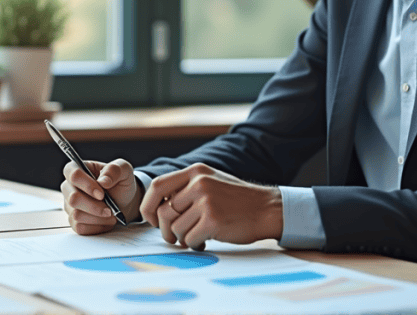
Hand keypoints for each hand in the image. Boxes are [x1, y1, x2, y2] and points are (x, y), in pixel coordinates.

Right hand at [61, 158, 141, 234]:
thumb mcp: (124, 170)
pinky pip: (80, 227)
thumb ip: (114, 170)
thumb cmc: (120, 183)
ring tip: (110, 214)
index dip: (87, 185)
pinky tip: (105, 221)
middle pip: (73, 198)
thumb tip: (103, 181)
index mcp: (78, 168)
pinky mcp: (73, 220)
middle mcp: (69, 186)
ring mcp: (69, 204)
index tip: (102, 194)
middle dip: (94, 206)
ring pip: (76, 215)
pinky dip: (96, 226)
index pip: (74, 175)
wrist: (124, 202)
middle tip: (109, 209)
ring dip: (97, 218)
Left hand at [140, 163, 282, 249]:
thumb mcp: (211, 181)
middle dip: (165, 230)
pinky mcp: (213, 220)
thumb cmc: (238, 200)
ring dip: (182, 239)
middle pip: (163, 212)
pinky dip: (194, 245)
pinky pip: (190, 239)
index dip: (148, 206)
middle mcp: (199, 183)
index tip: (152, 220)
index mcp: (196, 172)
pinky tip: (205, 241)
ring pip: (175, 228)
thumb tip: (157, 208)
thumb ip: (187, 189)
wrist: (267, 209)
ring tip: (195, 237)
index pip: (157, 186)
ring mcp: (206, 201)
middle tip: (174, 237)